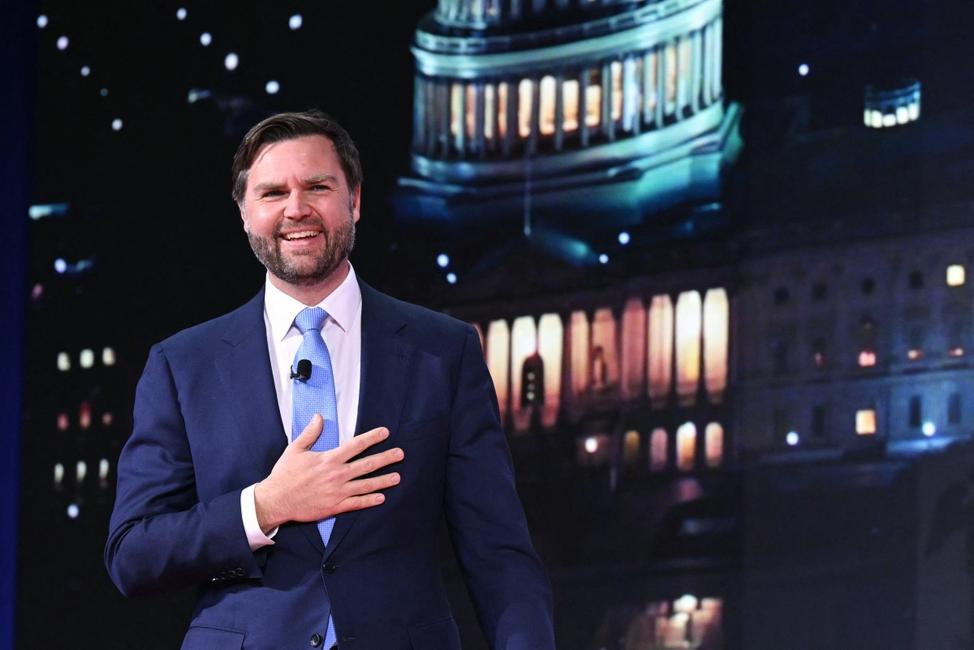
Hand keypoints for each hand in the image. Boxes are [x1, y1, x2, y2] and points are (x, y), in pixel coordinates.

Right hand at [254, 415, 402, 531]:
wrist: (276, 500)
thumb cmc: (285, 474)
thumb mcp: (295, 449)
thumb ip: (310, 433)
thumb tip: (318, 416)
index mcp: (328, 459)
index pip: (355, 445)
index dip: (372, 438)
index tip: (385, 432)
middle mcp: (337, 475)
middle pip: (367, 465)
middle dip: (386, 458)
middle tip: (400, 454)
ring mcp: (337, 492)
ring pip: (366, 485)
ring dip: (383, 480)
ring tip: (397, 476)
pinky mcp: (335, 507)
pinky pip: (357, 503)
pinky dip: (370, 500)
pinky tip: (382, 497)